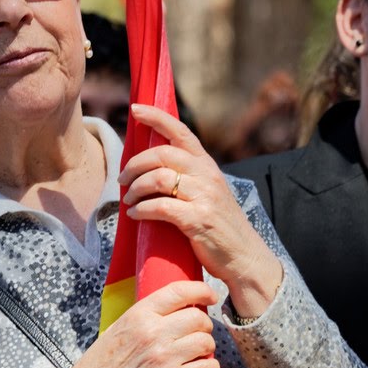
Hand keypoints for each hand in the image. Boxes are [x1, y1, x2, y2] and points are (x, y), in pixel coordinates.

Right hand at [52, 281, 220, 367]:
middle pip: (199, 318)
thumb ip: (147, 316)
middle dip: (204, 325)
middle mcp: (154, 332)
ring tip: (198, 352)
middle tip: (199, 332)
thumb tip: (178, 308)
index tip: (210, 296)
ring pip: (206, 342)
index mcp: (139, 314)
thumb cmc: (103, 363)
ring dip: (207, 347)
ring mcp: (165, 357)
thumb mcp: (119, 327)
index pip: (179, 291)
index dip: (201, 290)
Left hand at [118, 103, 283, 317]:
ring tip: (128, 200)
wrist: (245, 258)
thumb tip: (150, 166)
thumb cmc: (219, 226)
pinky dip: (142, 209)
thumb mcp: (208, 192)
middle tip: (122, 179)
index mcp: (208, 165)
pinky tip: (135, 215)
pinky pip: (160, 207)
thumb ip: (187, 176)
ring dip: (135, 188)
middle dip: (134, 164)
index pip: (181, 131)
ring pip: (157, 178)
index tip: (135, 109)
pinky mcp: (198, 220)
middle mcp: (207, 175)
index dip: (156, 117)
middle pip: (161, 154)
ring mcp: (204, 197)